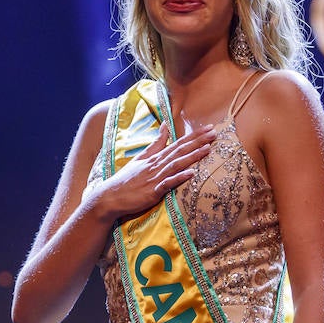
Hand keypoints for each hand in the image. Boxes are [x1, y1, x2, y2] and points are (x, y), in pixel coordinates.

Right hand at [87, 122, 214, 220]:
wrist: (109, 196)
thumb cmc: (126, 179)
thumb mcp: (141, 158)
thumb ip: (155, 143)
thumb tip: (166, 126)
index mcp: (155, 157)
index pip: (178, 143)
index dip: (194, 136)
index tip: (208, 128)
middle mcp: (157, 165)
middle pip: (180, 150)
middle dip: (198, 141)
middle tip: (214, 132)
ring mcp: (155, 177)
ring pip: (177, 164)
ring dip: (192, 156)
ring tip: (207, 149)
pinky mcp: (152, 191)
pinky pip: (168, 183)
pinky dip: (179, 178)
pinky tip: (191, 174)